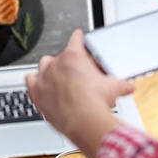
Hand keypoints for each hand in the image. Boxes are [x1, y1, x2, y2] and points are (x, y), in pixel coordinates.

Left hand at [25, 29, 133, 157]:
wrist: (83, 121)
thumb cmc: (95, 103)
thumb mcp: (113, 88)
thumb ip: (121, 85)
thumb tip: (128, 87)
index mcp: (74, 56)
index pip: (75, 39)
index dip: (78, 37)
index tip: (78, 37)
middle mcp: (56, 64)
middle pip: (58, 56)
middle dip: (66, 62)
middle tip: (75, 73)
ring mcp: (44, 77)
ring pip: (42, 65)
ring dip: (48, 69)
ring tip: (57, 78)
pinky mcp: (36, 92)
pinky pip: (29, 80)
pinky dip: (33, 81)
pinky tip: (39, 84)